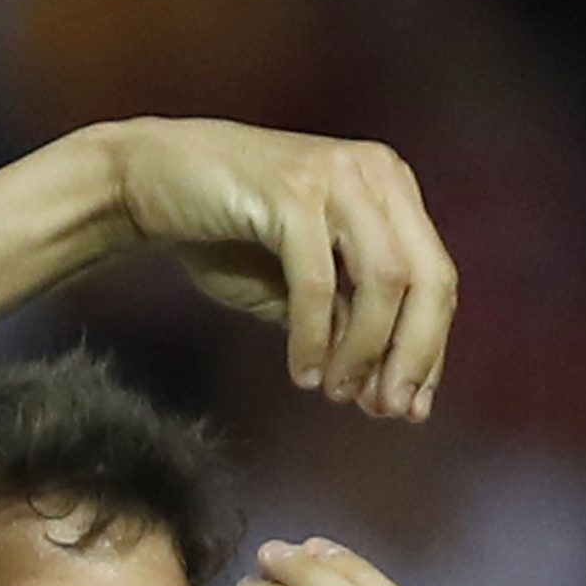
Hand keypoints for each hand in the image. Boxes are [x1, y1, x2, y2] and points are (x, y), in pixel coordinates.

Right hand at [99, 120, 457, 420]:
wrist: (150, 181)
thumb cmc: (226, 235)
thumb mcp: (299, 288)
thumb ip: (345, 324)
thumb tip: (382, 392)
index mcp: (391, 189)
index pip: (436, 278)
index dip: (430, 350)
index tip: (411, 408)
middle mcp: (375, 174)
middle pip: (428, 278)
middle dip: (413, 355)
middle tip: (387, 411)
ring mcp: (335, 177)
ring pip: (385, 279)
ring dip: (364, 350)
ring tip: (337, 394)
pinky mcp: (291, 191)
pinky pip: (318, 281)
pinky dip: (314, 336)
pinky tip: (304, 374)